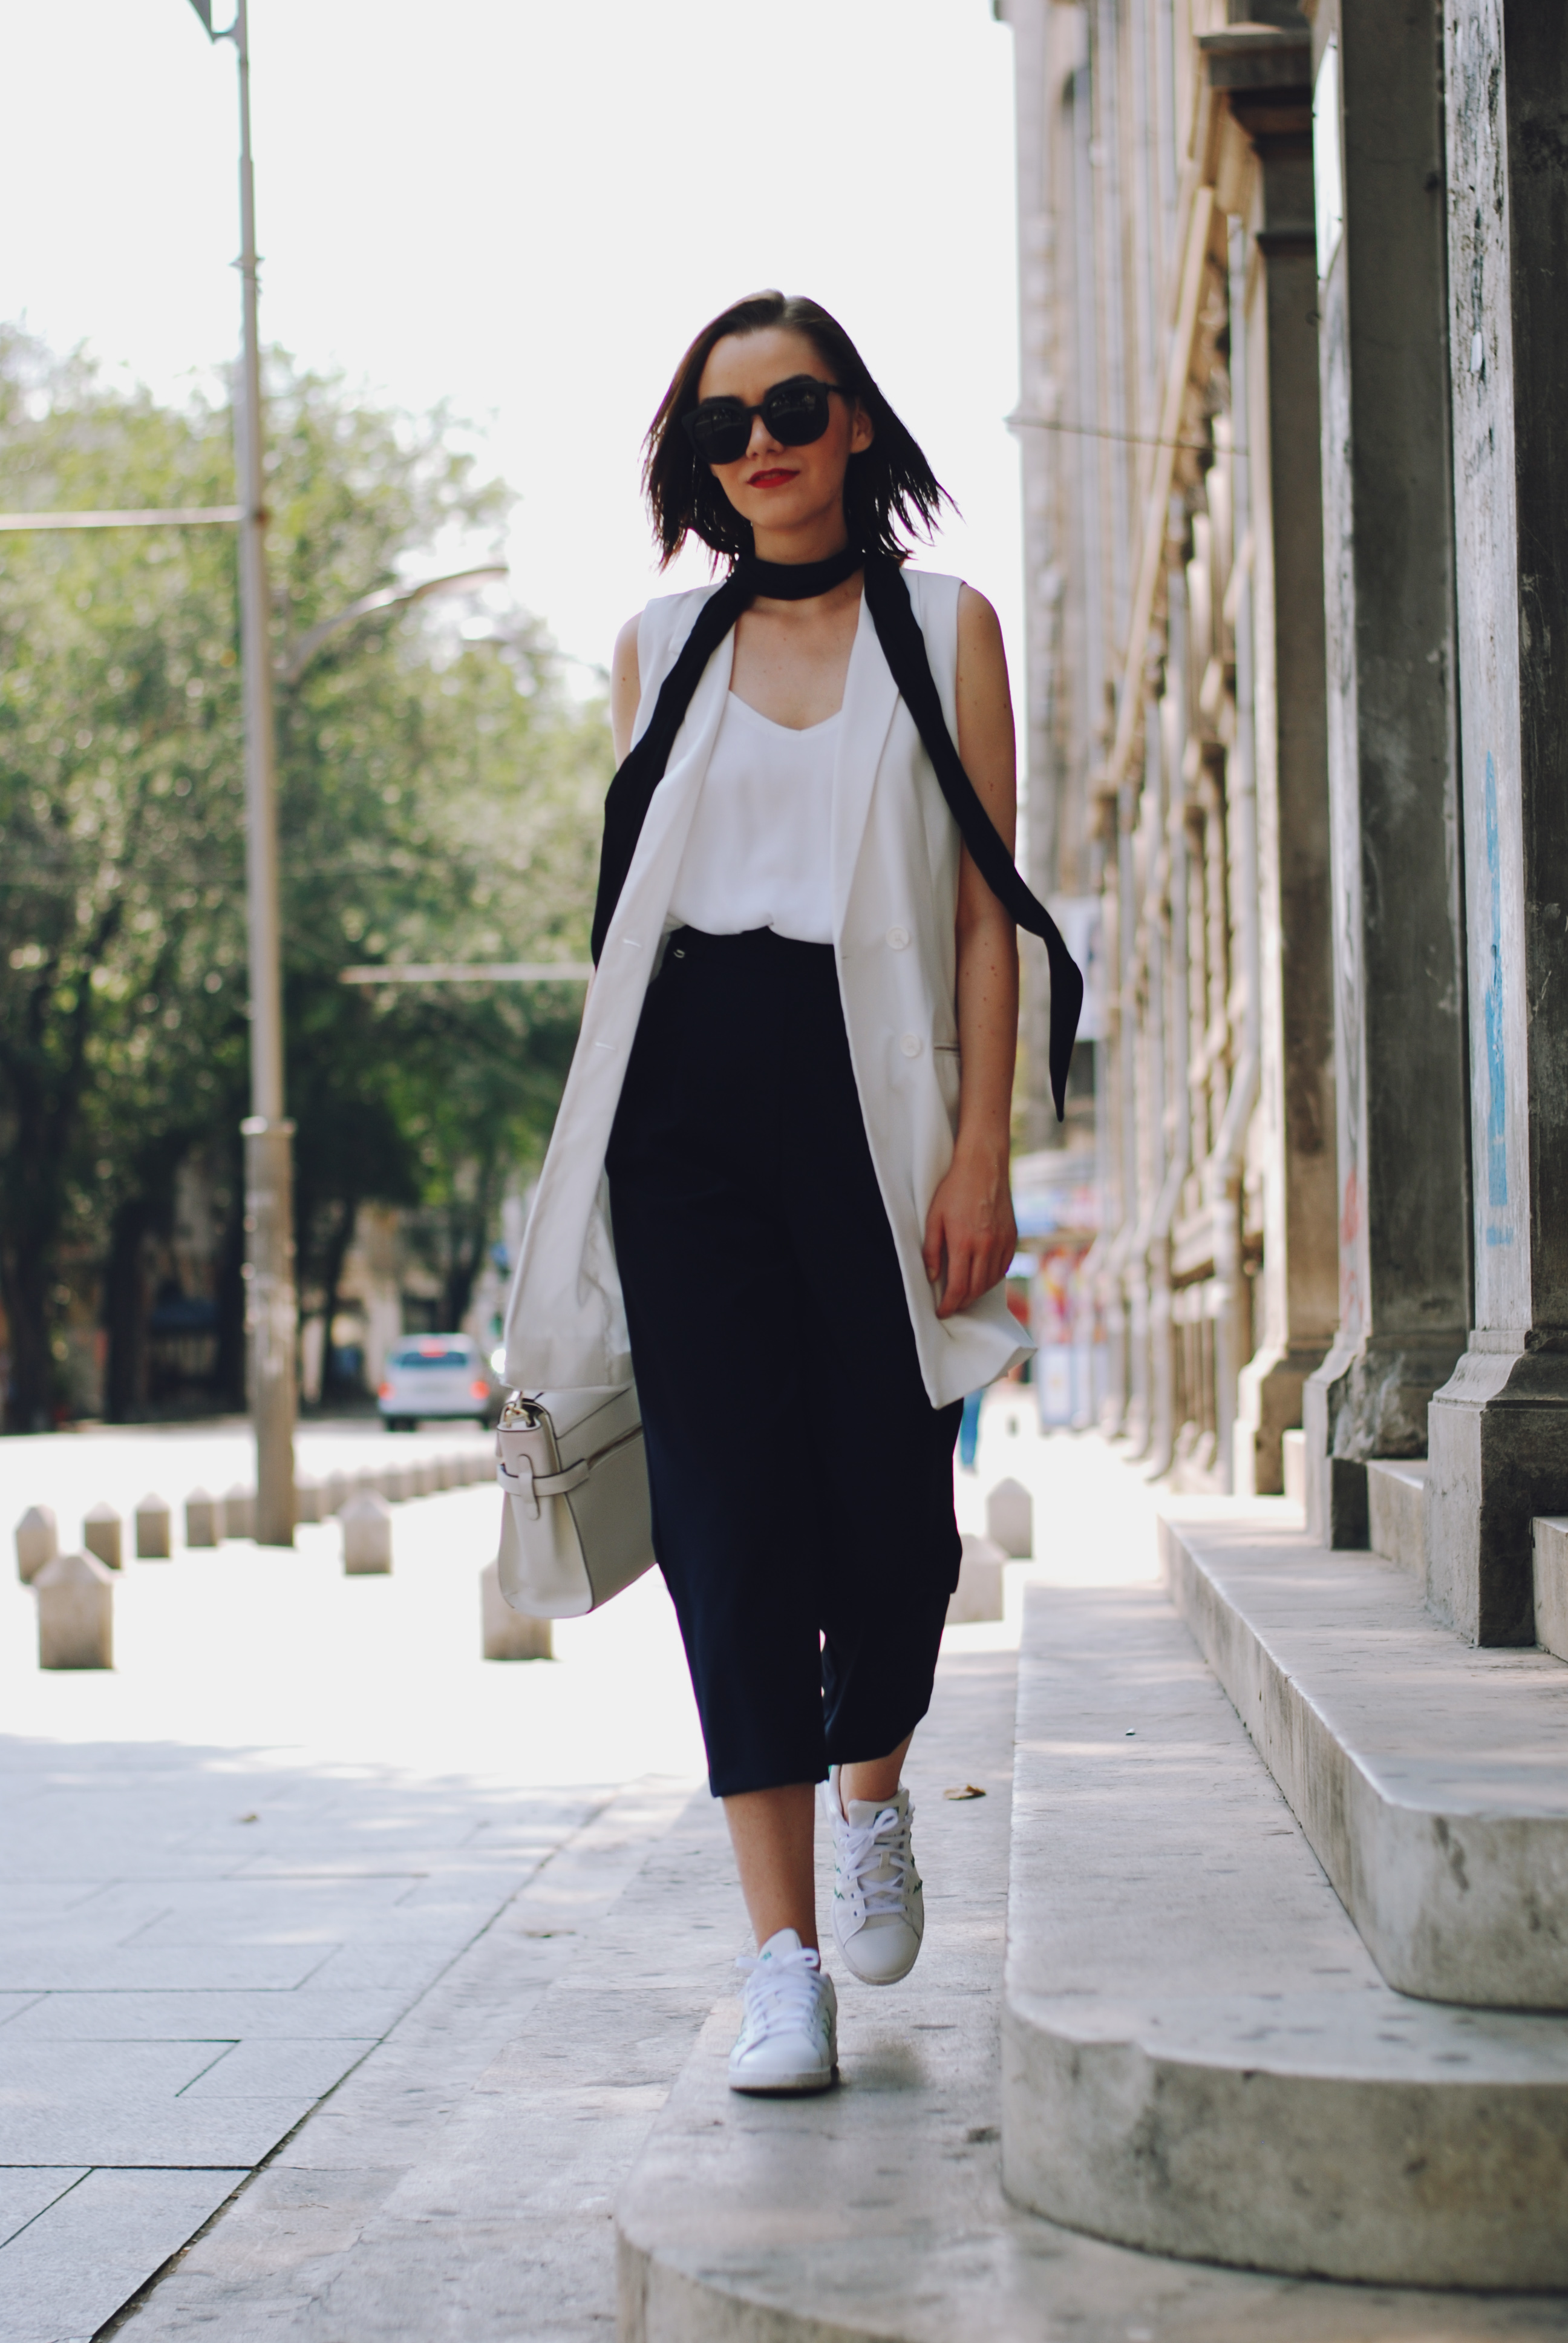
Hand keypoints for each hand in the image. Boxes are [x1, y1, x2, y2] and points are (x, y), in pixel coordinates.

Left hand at [921, 1140, 1016, 1319]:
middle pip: (976, 1289)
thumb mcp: (934, 1218)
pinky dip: (992, 1278)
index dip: (949, 1304)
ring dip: (977, 1293)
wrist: (984, 1166)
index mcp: (964, 1243)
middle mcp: (987, 1246)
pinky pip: (1004, 1267)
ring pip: (991, 1281)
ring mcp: (1002, 1242)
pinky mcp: (1012, 1236)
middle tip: (951, 1306)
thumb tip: (932, 1278)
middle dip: (962, 1303)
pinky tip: (982, 1278)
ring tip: (964, 1295)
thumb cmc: (954, 1189)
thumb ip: (932, 1250)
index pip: (958, 1287)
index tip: (941, 1311)